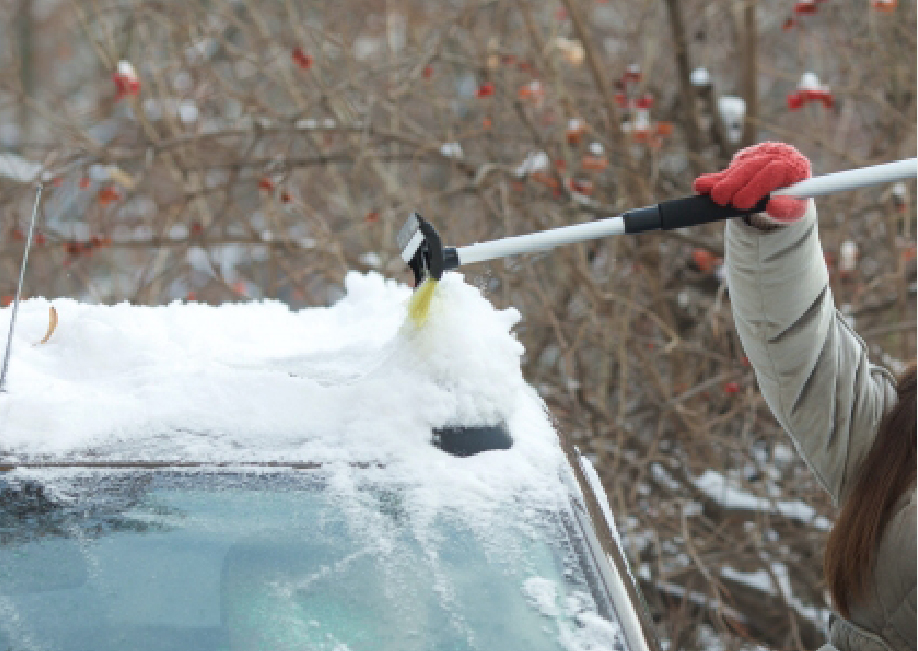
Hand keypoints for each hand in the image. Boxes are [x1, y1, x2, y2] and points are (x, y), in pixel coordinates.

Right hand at [693, 142, 811, 223]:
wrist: (788, 184)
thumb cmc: (792, 199)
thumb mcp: (796, 209)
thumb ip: (787, 209)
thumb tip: (773, 206)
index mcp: (793, 164)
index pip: (772, 171)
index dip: (754, 187)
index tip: (740, 204)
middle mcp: (775, 154)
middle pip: (751, 166)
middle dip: (733, 183)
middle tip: (720, 200)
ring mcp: (758, 154)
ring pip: (738, 166)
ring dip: (722, 182)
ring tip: (711, 196)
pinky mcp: (744, 158)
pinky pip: (729, 169)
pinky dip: (716, 178)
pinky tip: (702, 186)